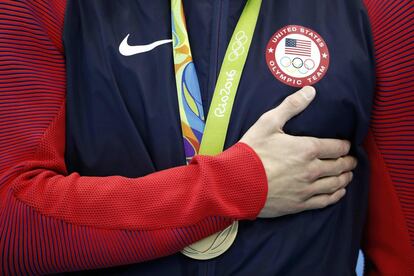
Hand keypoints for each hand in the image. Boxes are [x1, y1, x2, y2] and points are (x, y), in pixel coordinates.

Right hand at [240, 86, 356, 217]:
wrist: (236, 182)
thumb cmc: (251, 152)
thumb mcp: (268, 123)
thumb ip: (291, 106)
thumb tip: (310, 91)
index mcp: (307, 149)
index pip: (337, 147)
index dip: (345, 145)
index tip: (346, 145)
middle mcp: (312, 170)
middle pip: (340, 166)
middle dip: (349, 162)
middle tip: (351, 160)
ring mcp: (307, 189)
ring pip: (336, 184)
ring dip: (345, 178)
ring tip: (348, 174)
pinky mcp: (299, 204)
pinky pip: (325, 201)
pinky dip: (336, 195)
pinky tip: (338, 192)